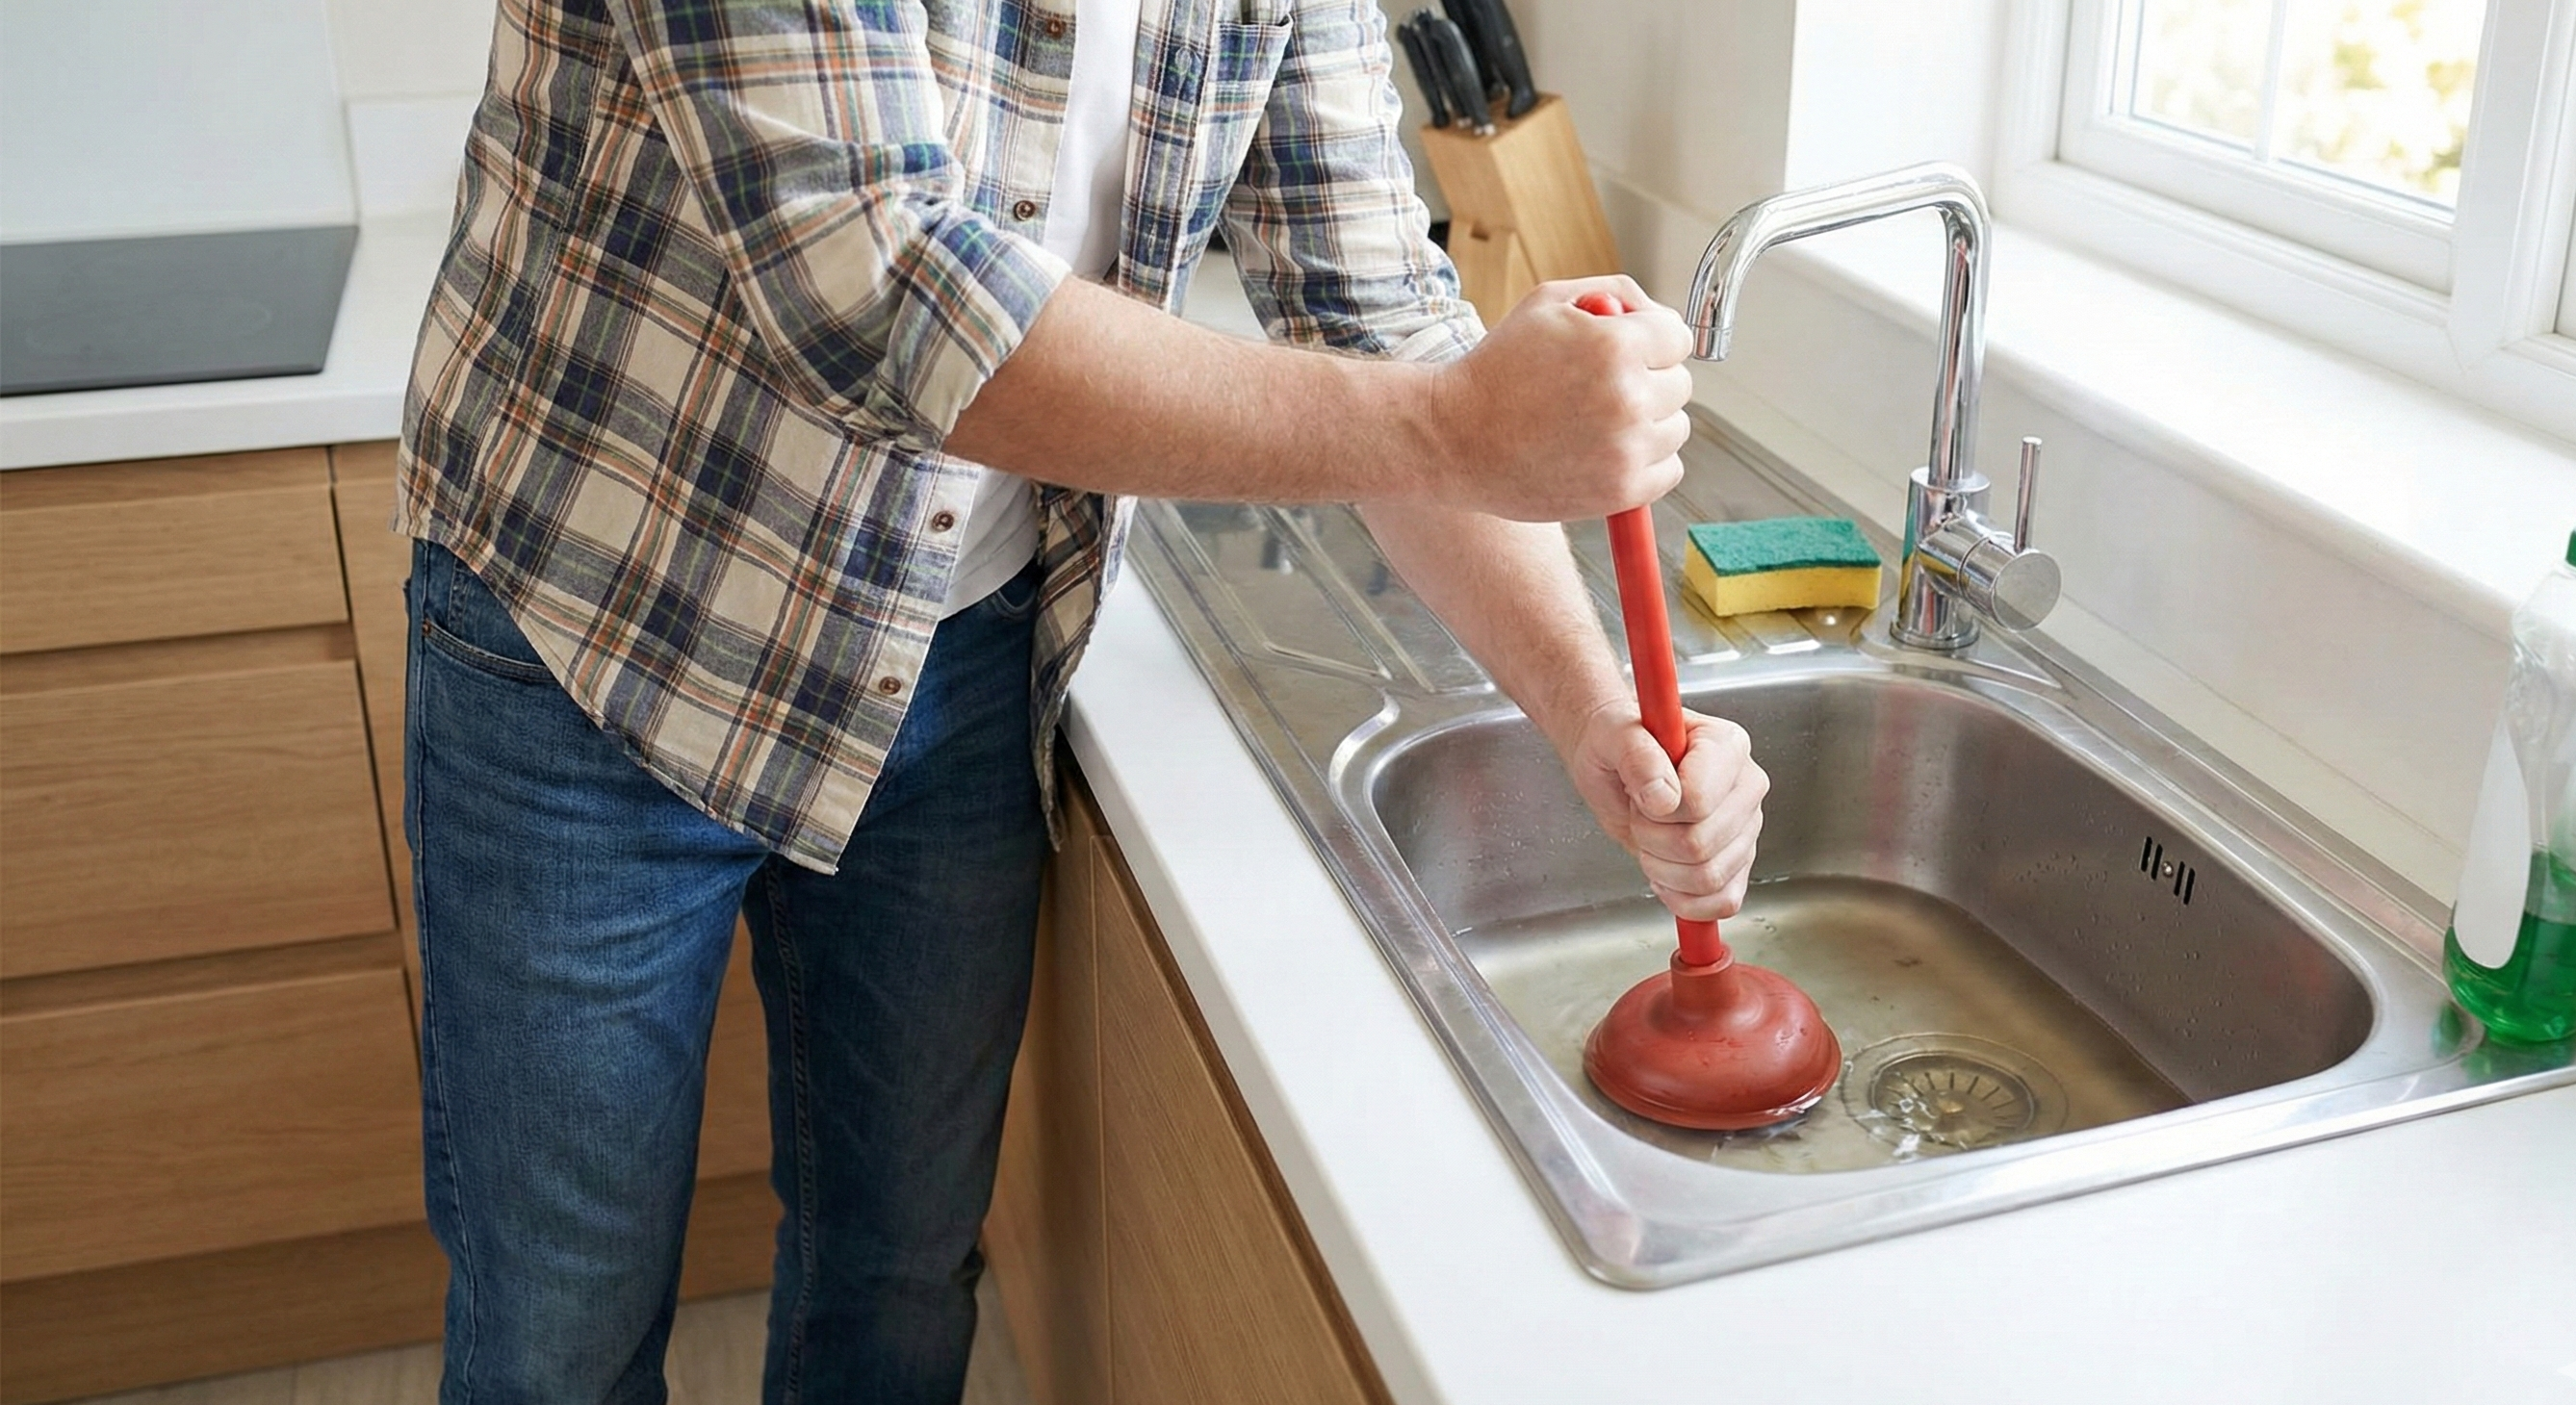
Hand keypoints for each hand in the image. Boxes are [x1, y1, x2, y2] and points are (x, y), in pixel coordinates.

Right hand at [1422, 277, 1693, 522]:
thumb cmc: (1497, 367)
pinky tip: (1605, 451)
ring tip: (1596, 420)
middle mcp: (1628, 398)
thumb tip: (1663, 317)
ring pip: (1677, 428)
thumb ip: (1615, 293)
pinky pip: (1669, 471)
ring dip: (1648, 423)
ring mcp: (1626, 450)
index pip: (1678, 338)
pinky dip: (1645, 462)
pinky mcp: (1619, 491)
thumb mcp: (1548, 303)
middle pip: (1680, 384)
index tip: (1624, 352)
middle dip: (1648, 380)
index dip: (1650, 341)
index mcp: (1615, 345)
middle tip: (1599, 387)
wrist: (1452, 437)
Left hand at [1557, 698, 1767, 921]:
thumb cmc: (1617, 745)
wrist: (1614, 764)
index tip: (1641, 793)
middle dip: (1652, 839)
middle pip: (1700, 844)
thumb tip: (1663, 796)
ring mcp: (1747, 826)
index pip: (1699, 802)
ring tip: (1652, 836)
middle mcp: (1746, 786)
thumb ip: (1636, 755)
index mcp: (1726, 746)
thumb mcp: (1611, 735)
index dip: (1656, 809)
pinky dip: (1684, 898)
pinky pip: (1723, 901)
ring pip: (1708, 877)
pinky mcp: (1740, 862)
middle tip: (1641, 814)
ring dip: (1662, 868)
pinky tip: (1665, 871)